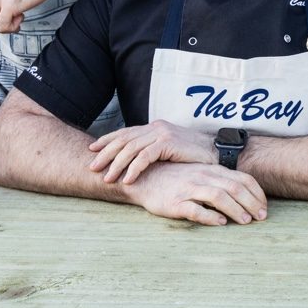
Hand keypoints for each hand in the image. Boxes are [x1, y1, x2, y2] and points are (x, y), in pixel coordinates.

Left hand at [89, 120, 217, 183]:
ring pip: (131, 149)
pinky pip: (145, 157)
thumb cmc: (192, 155)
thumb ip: (153, 150)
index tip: (92, 149)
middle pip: (124, 139)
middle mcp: (156, 127)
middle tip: (92, 167)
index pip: (126, 132)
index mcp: (155, 127)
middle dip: (106, 153)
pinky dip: (134, 169)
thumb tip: (134, 161)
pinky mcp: (168, 143)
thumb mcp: (169, 150)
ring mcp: (162, 134)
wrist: (215, 152)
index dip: (107, 140)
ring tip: (107, 179)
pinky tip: (127, 180)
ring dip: (116, 164)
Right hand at [126, 161, 267, 225]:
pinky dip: (209, 216)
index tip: (264, 207)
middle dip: (251, 202)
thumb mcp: (201, 174)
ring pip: (218, 196)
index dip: (256, 193)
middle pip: (234, 187)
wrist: (145, 178)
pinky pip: (194, 209)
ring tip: (246, 221)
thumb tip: (244, 195)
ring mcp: (189, 189)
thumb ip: (219, 181)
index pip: (242, 178)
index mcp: (212, 170)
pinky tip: (220, 223)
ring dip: (235, 209)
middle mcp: (203, 177)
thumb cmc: (176, 178)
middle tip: (261, 217)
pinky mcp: (175, 203)